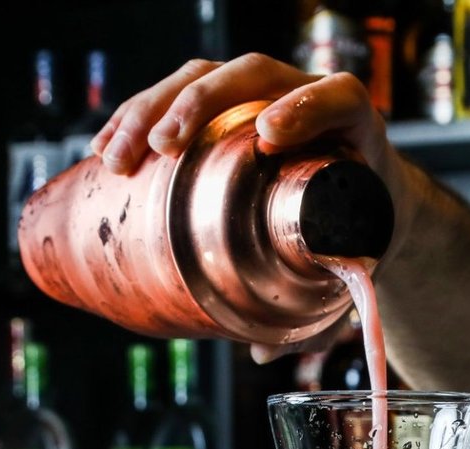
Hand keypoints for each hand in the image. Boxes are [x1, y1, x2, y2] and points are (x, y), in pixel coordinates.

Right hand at [89, 54, 422, 361]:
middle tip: (164, 147)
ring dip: (151, 108)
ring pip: (204, 77)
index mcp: (354, 129)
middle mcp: (307, 98)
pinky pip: (177, 92)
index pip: (337, 98)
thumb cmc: (359, 235)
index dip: (306, 106)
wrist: (364, 206)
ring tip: (117, 156)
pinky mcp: (225, 104)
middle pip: (251, 75)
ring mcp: (262, 94)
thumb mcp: (352, 268)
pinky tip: (105, 148)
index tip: (269, 135)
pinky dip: (136, 114)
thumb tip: (265, 352)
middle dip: (199, 104)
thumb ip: (323, 313)